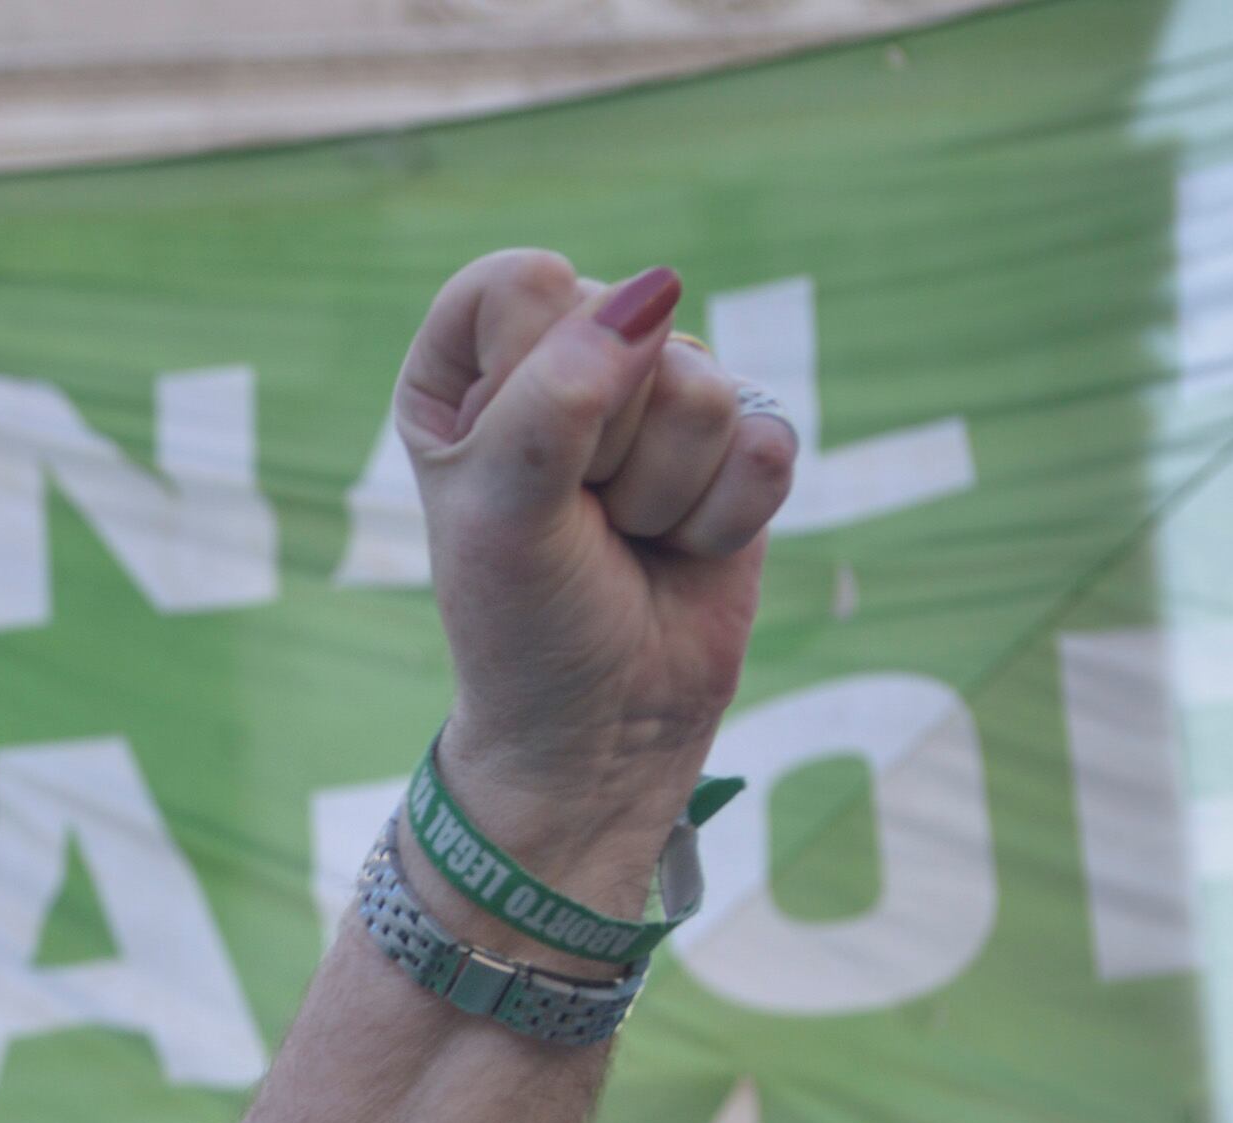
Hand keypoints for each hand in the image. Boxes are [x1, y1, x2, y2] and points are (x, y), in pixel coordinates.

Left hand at [398, 251, 795, 923]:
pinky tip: (684, 549)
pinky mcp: (736, 442)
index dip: (533, 379)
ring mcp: (655, 397)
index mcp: (466, 365)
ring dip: (664, 492)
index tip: (512, 464)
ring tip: (626, 539)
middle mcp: (562, 363)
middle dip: (606, 448)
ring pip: (703, 386)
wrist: (602, 728)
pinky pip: (767, 437)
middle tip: (576, 519)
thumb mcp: (503, 514)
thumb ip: (555, 402)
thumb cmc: (525, 624)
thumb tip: (651, 296)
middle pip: (626, 326)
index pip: (522, 284)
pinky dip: (725, 515)